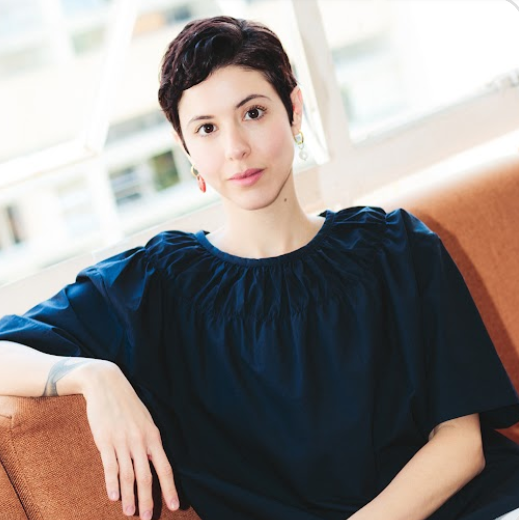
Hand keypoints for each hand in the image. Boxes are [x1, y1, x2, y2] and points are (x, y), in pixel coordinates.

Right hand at [75, 361, 178, 519]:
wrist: (106, 384)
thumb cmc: (127, 404)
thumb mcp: (145, 419)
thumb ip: (149, 440)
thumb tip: (154, 461)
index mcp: (153, 435)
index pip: (165, 466)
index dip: (170, 488)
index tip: (175, 506)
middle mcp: (140, 440)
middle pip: (146, 475)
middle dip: (149, 499)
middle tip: (148, 519)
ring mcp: (122, 441)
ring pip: (128, 475)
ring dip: (130, 497)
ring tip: (131, 513)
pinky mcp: (105, 440)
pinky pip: (110, 466)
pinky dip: (112, 483)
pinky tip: (113, 497)